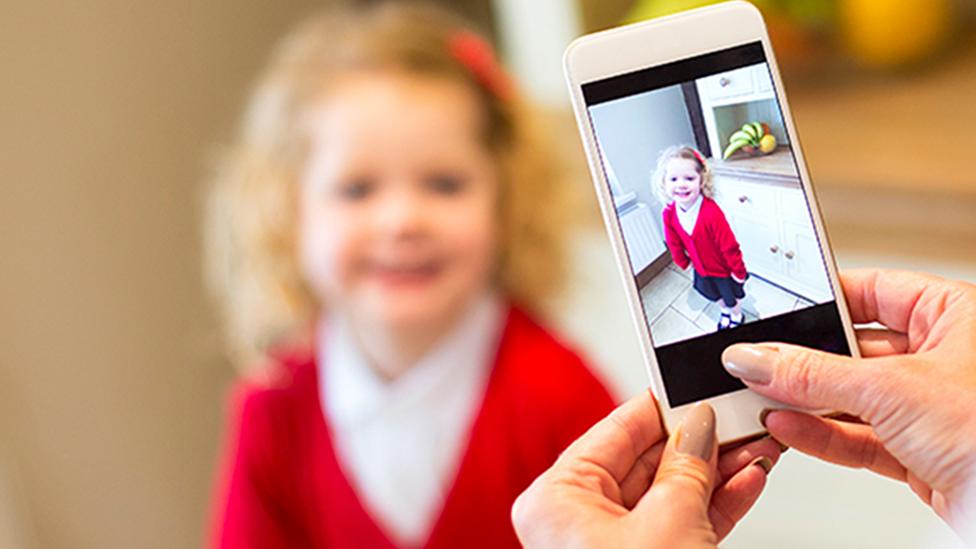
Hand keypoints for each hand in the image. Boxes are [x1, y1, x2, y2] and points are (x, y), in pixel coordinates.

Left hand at [512, 391, 781, 547]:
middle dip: (700, 439)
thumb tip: (700, 426)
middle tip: (738, 416)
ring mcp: (612, 546)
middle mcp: (578, 520)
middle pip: (646, 460)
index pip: (614, 431)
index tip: (696, 387)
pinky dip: (717, 503)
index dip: (661, 406)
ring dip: (718, 470)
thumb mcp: (668, 524)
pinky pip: (681, 522)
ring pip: (670, 492)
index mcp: (557, 498)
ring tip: (756, 444)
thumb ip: (686, 467)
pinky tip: (749, 479)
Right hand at [721, 269, 975, 531]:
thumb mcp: (892, 389)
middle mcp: (946, 358)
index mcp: (956, 316)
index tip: (780, 309)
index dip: (825, 299)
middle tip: (761, 362)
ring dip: (806, 401)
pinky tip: (788, 426)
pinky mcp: (919, 453)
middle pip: (855, 349)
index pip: (875, 290)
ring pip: (853, 396)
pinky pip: (858, 436)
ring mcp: (931, 408)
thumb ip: (812, 373)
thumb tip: (758, 359)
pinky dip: (820, 433)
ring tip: (763, 397)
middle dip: (806, 361)